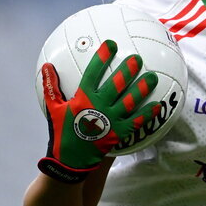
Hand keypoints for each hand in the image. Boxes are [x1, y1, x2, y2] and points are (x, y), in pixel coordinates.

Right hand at [39, 40, 160, 182]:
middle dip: (127, 70)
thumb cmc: (62, 131)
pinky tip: (158, 105)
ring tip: (153, 76)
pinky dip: (148, 113)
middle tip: (137, 58)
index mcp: (82, 99)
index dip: (102, 58)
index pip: (93, 73)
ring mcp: (110, 120)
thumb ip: (51, 87)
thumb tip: (46, 66)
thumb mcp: (53, 108)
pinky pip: (137, 121)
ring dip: (142, 88)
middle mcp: (98, 107)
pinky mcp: (119, 133)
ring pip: (130, 101)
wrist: (70, 160)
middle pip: (117, 84)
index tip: (111, 45)